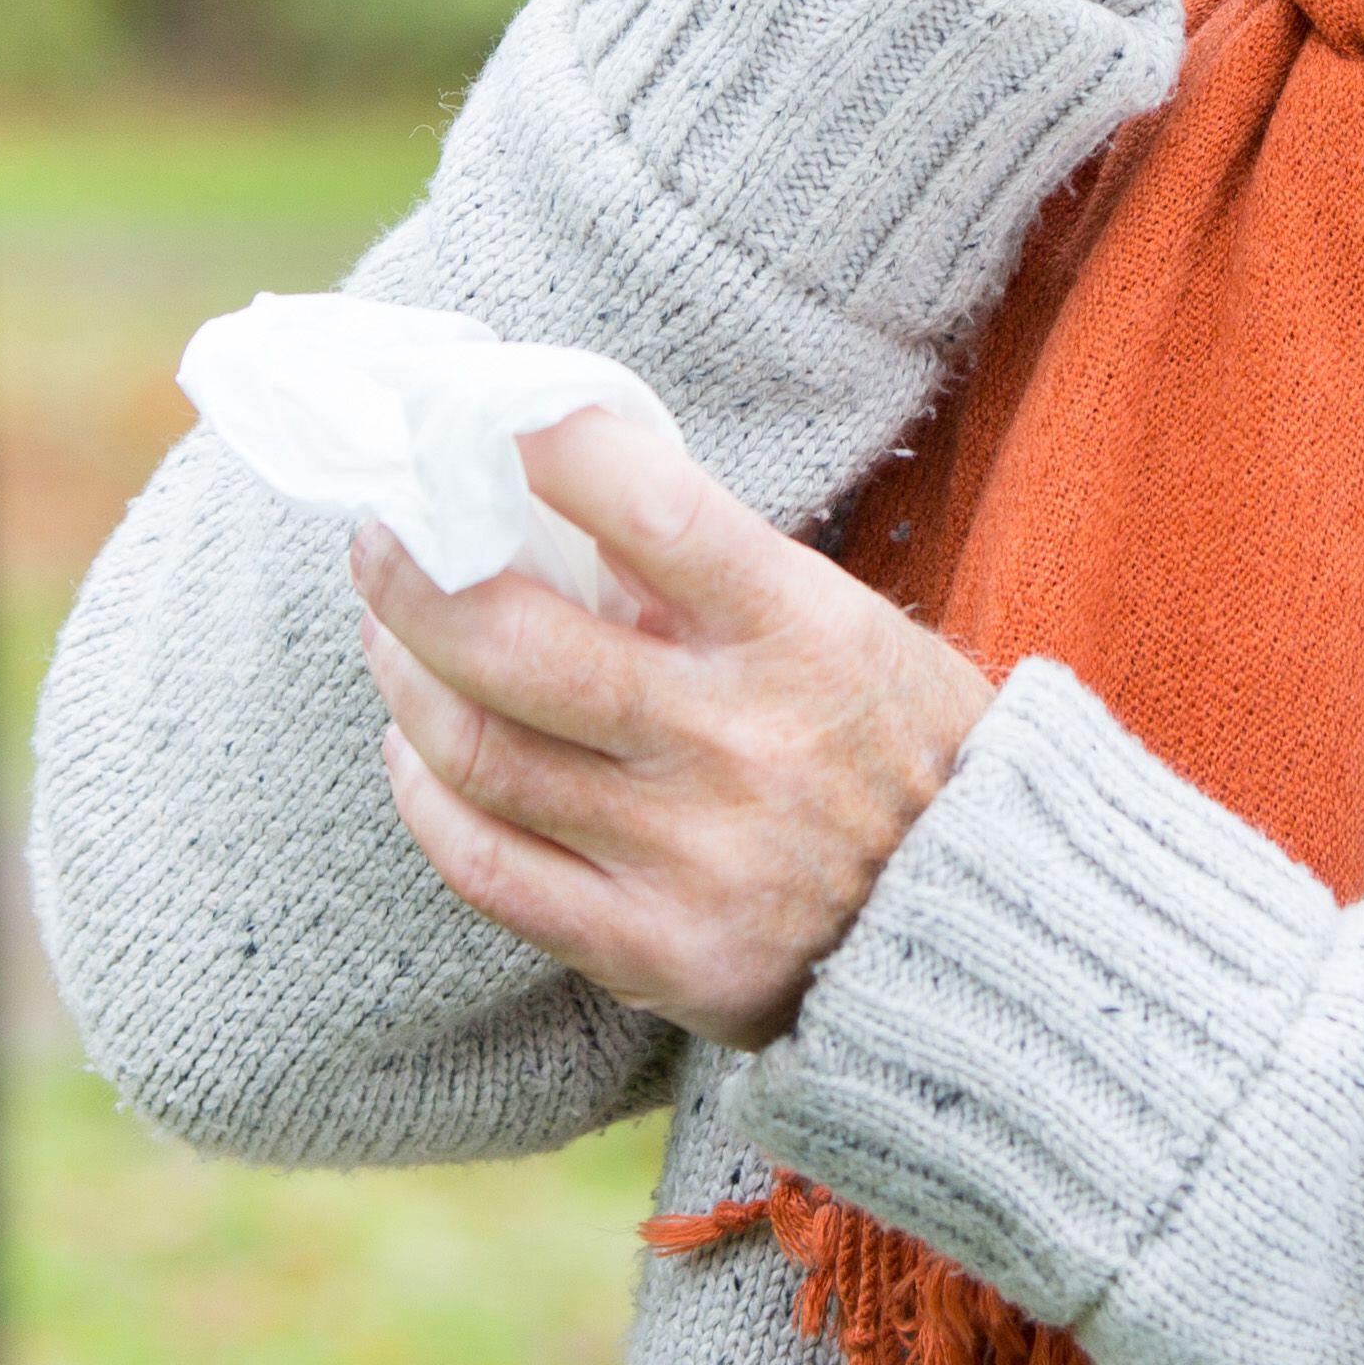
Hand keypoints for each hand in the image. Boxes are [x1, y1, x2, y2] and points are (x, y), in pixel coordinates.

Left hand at [358, 401, 997, 1050]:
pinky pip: (487, 868)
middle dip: (413, 574)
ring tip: (390, 633)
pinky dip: (426, 797)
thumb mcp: (844, 627)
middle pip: (512, 642)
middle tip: (383, 536)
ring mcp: (690, 852)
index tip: (478, 415)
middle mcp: (738, 738)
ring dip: (404, 675)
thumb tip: (548, 501)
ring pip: (478, 751)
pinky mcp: (653, 948)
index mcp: (802, 630)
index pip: (651, 507)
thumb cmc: (899, 748)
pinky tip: (417, 755)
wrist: (979, 934)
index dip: (547, 447)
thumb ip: (711, 575)